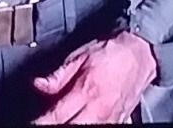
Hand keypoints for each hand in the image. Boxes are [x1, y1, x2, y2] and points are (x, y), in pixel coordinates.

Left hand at [32, 30, 156, 123]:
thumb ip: (58, 75)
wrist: (139, 53)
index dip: (41, 121)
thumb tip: (38, 84)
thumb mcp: (79, 56)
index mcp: (86, 91)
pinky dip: (85, 125)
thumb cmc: (110, 52)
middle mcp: (99, 110)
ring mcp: (110, 120)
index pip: (57, 116)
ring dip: (70, 125)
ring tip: (60, 118)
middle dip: (54, 125)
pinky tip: (79, 119)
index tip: (33, 120)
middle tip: (44, 120)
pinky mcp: (119, 122)